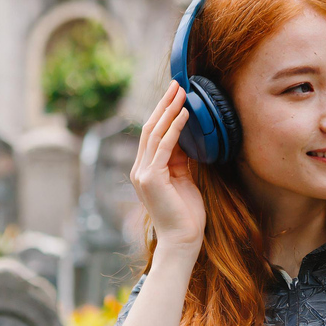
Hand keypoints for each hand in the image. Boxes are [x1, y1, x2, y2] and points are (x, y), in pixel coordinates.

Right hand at [130, 80, 205, 258]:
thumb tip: (186, 136)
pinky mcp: (151, 178)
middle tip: (177, 84)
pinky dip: (174, 128)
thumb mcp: (183, 180)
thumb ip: (180, 159)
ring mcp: (142, 174)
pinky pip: (164, 146)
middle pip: (149, 129)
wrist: (183, 240)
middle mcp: (139, 170)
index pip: (152, 135)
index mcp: (145, 170)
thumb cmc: (186, 214)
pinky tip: (184, 114)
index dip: (163, 113)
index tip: (175, 95)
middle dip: (164, 105)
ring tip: (181, 93)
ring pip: (154, 134)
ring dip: (169, 111)